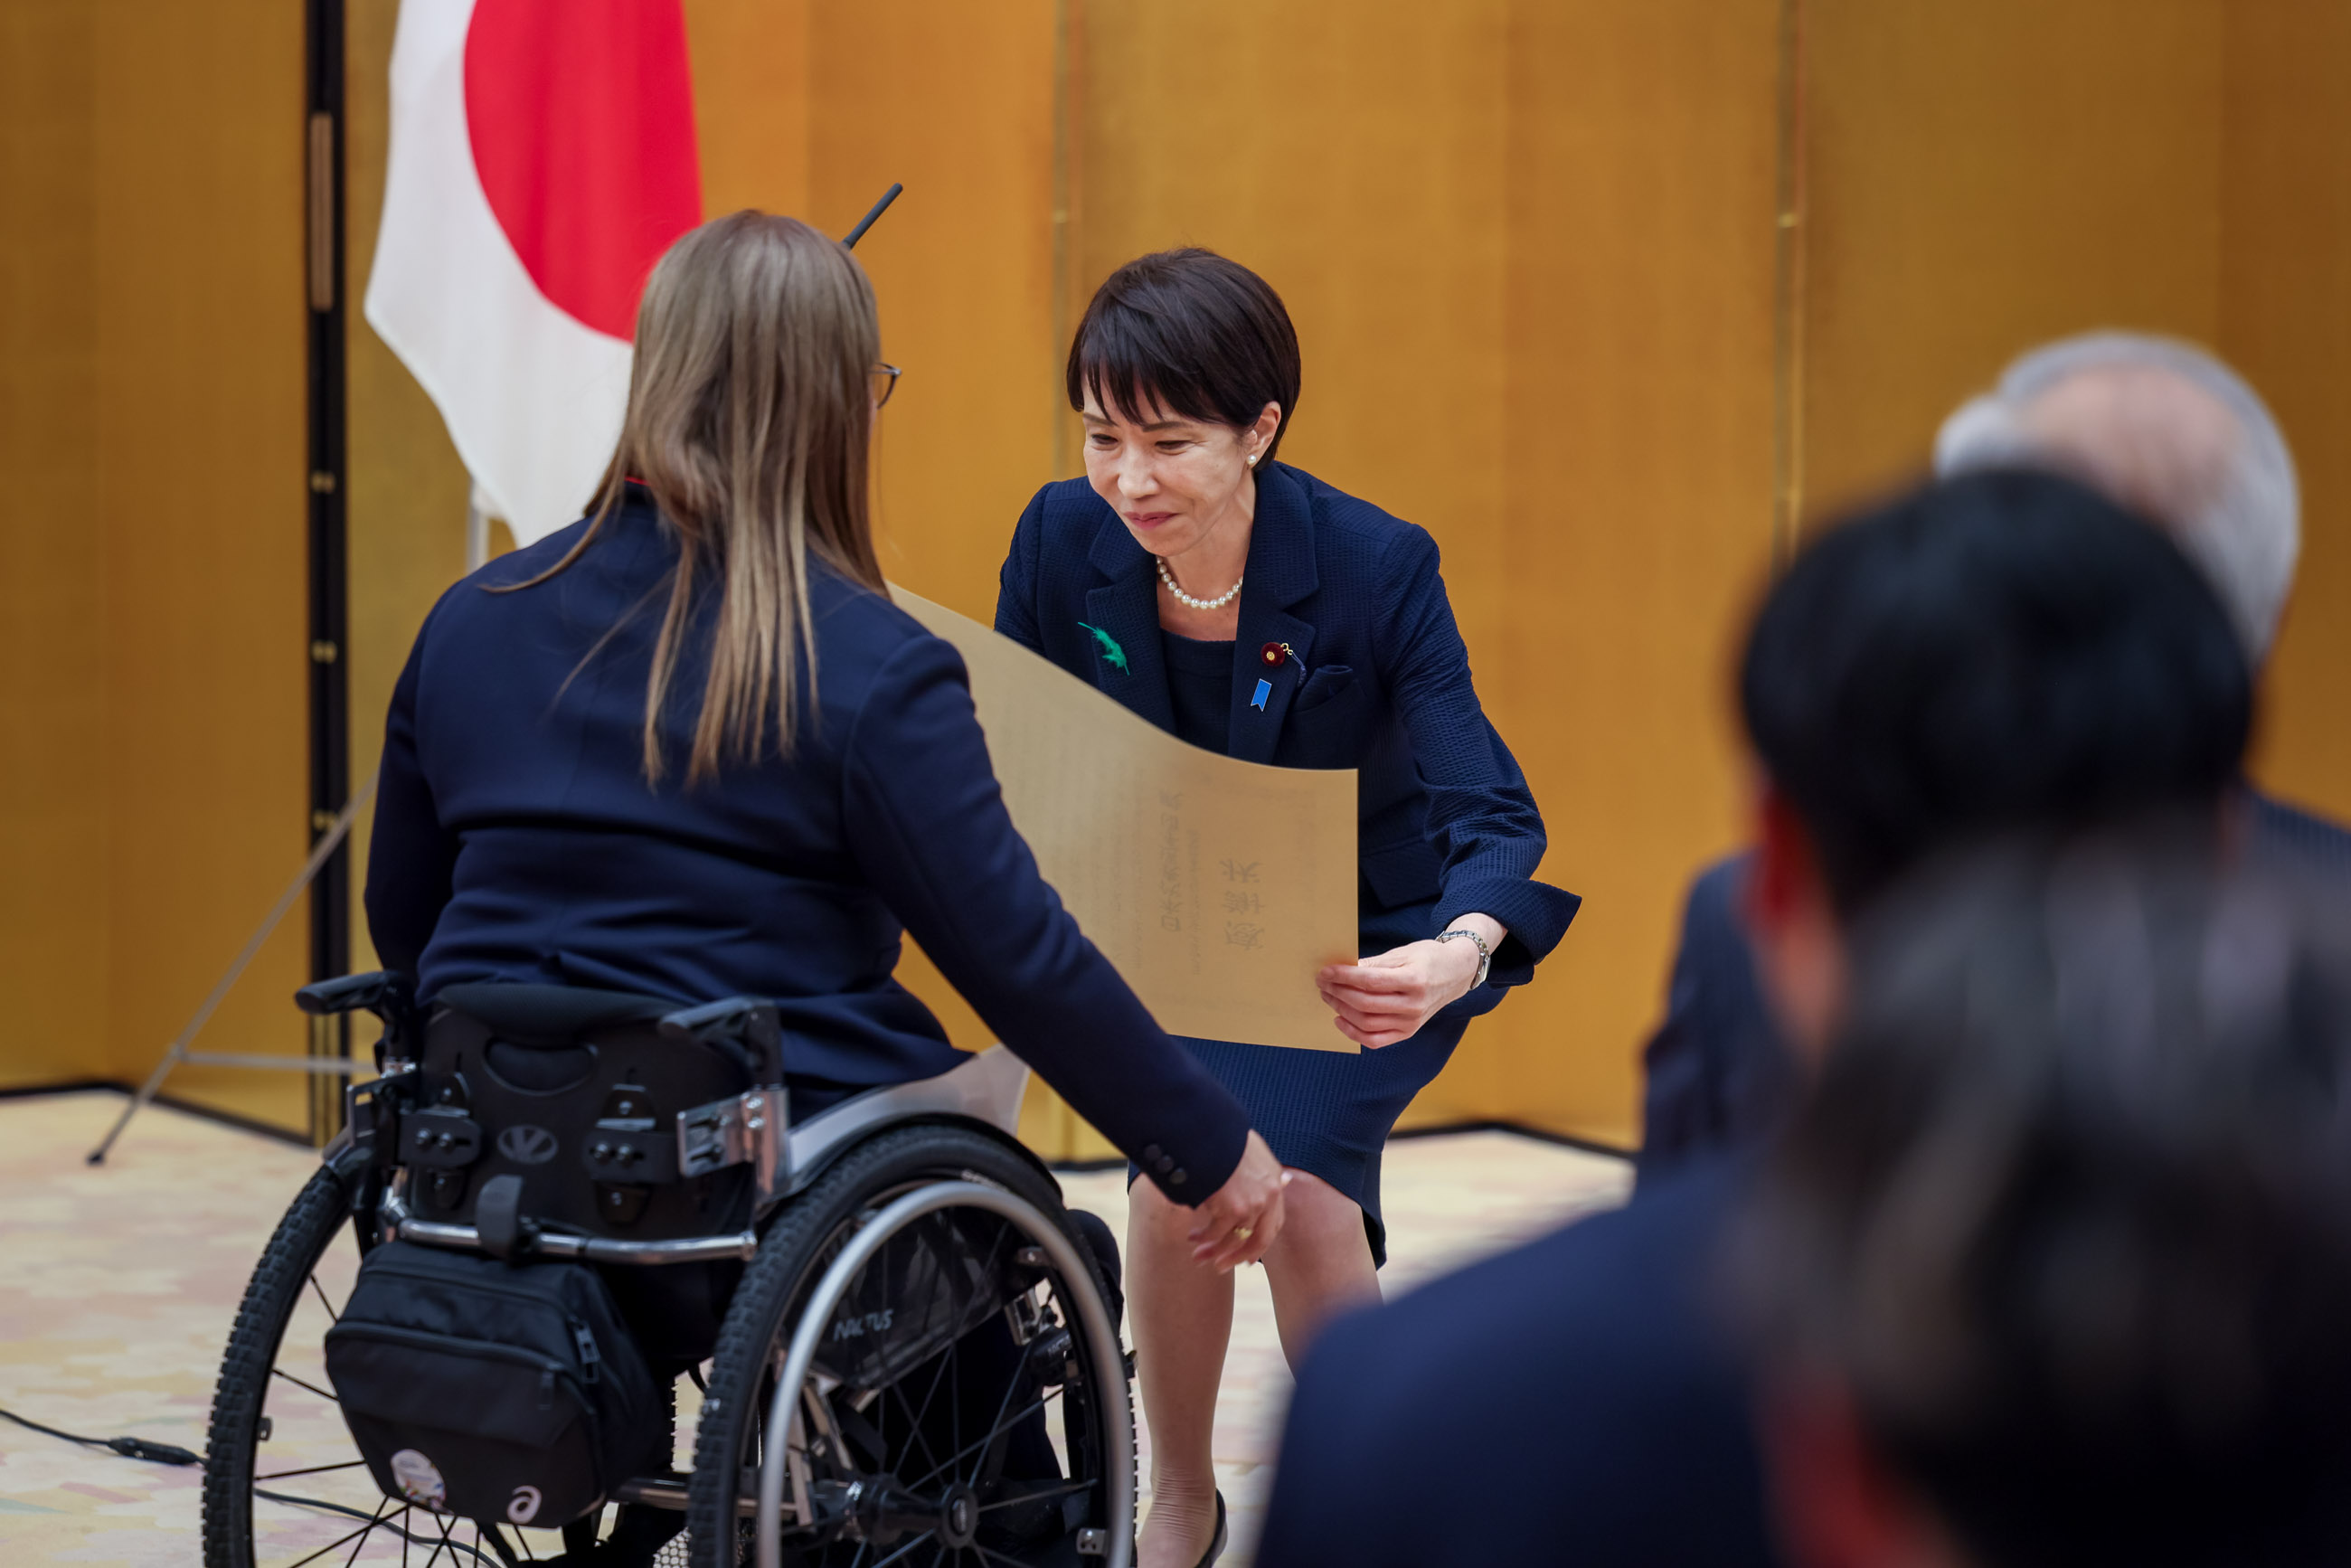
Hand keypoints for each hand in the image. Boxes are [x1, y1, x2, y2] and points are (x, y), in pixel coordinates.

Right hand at [1187, 1130, 1289, 1271]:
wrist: (1211, 1129)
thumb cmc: (1226, 1137)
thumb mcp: (1257, 1151)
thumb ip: (1268, 1172)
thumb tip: (1284, 1181)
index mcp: (1275, 1183)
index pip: (1274, 1224)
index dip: (1261, 1242)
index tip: (1248, 1256)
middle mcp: (1269, 1197)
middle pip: (1259, 1240)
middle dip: (1239, 1257)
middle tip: (1223, 1266)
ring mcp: (1252, 1205)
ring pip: (1234, 1240)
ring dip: (1215, 1251)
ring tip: (1198, 1256)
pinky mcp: (1233, 1209)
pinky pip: (1217, 1233)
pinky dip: (1204, 1239)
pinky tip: (1193, 1238)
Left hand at [1317, 914, 1503, 1048]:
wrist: (1455, 974)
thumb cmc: (1427, 959)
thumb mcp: (1402, 954)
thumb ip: (1373, 964)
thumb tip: (1343, 969)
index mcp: (1414, 980)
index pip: (1371, 982)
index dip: (1344, 977)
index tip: (1325, 972)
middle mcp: (1414, 1005)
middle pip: (1366, 1004)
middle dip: (1338, 993)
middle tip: (1322, 983)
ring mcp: (1412, 1023)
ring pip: (1367, 1023)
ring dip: (1342, 1010)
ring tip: (1329, 997)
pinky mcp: (1408, 1033)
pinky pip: (1375, 1040)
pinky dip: (1353, 1033)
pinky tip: (1340, 1019)